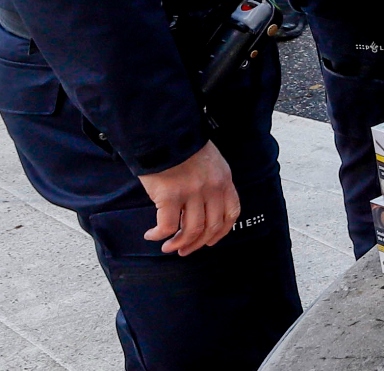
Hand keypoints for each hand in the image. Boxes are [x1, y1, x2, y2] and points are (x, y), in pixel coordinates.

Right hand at [139, 141, 238, 256]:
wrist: (164, 132)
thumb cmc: (183, 146)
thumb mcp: (210, 161)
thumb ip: (211, 182)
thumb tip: (203, 208)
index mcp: (224, 179)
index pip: (231, 213)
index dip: (221, 231)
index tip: (209, 241)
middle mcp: (212, 188)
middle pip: (211, 227)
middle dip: (197, 243)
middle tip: (184, 250)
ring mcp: (192, 193)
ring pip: (191, 230)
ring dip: (178, 243)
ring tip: (167, 247)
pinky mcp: (170, 196)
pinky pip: (167, 226)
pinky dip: (159, 235)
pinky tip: (152, 235)